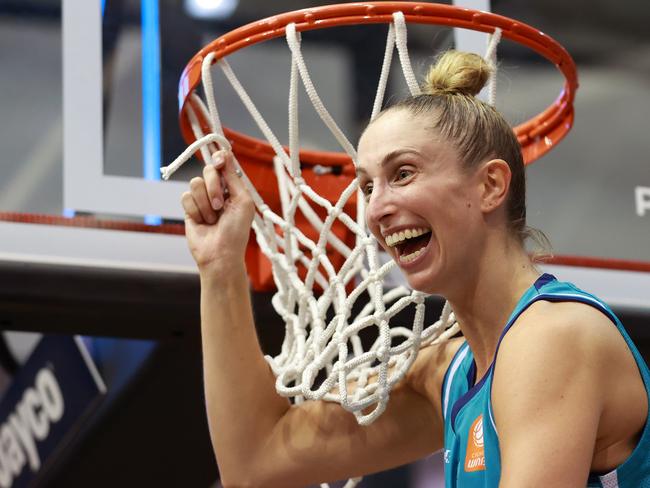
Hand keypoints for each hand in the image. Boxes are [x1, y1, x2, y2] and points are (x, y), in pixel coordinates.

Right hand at [181, 150, 254, 274]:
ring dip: (206, 203)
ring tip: (213, 219)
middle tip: (220, 206)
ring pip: (195, 183)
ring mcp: (202, 199)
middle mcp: (217, 190)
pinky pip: (186, 197)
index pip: (223, 164)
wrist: (220, 254)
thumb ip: (233, 177)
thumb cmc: (236, 231)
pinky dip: (196, 210)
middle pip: (207, 170)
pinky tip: (203, 222)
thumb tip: (225, 153)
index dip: (219, 158)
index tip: (219, 160)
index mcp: (232, 187)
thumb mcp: (242, 201)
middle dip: (213, 187)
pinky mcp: (189, 209)